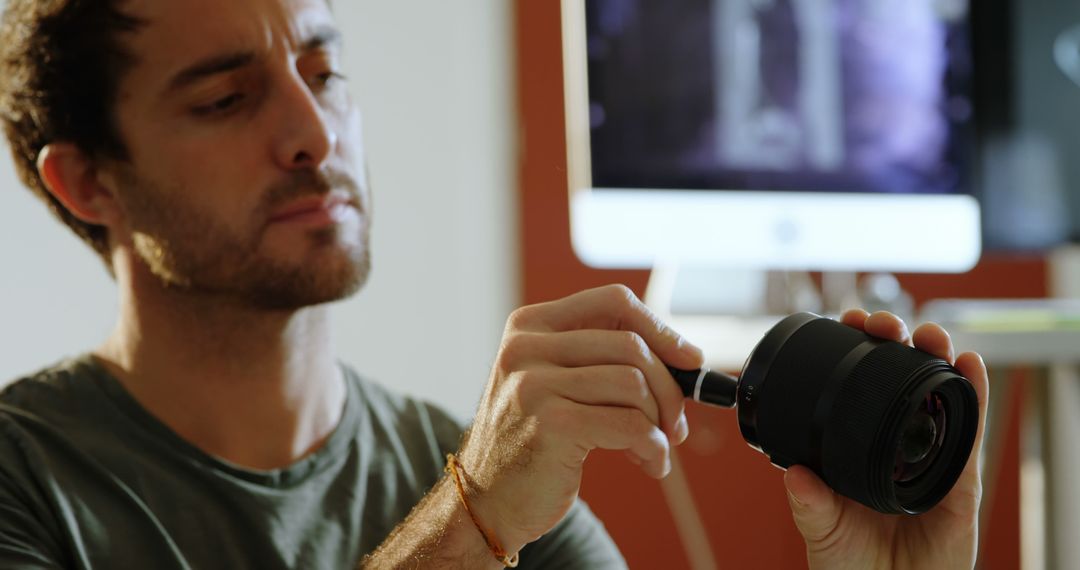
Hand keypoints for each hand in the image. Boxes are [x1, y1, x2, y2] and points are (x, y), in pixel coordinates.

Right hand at [456, 285, 703, 552]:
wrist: (486, 502)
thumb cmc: (532, 443)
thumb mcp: (553, 383)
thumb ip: (602, 360)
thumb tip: (686, 358)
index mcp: (530, 325)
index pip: (613, 301)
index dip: (661, 328)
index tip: (689, 360)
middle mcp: (527, 347)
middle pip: (632, 345)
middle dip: (669, 388)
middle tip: (675, 424)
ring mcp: (534, 384)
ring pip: (635, 385)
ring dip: (660, 424)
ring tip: (654, 448)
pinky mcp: (551, 425)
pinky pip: (632, 426)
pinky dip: (654, 448)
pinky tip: (649, 464)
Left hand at [784, 310, 988, 569]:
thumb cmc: (852, 565)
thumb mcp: (822, 531)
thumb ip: (809, 505)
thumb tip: (793, 473)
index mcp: (854, 449)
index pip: (855, 390)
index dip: (855, 353)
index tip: (847, 323)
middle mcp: (890, 446)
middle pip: (896, 381)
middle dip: (893, 344)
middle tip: (882, 322)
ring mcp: (927, 459)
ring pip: (934, 397)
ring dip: (935, 358)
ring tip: (929, 333)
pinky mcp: (959, 482)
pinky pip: (968, 435)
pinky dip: (973, 397)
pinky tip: (970, 365)